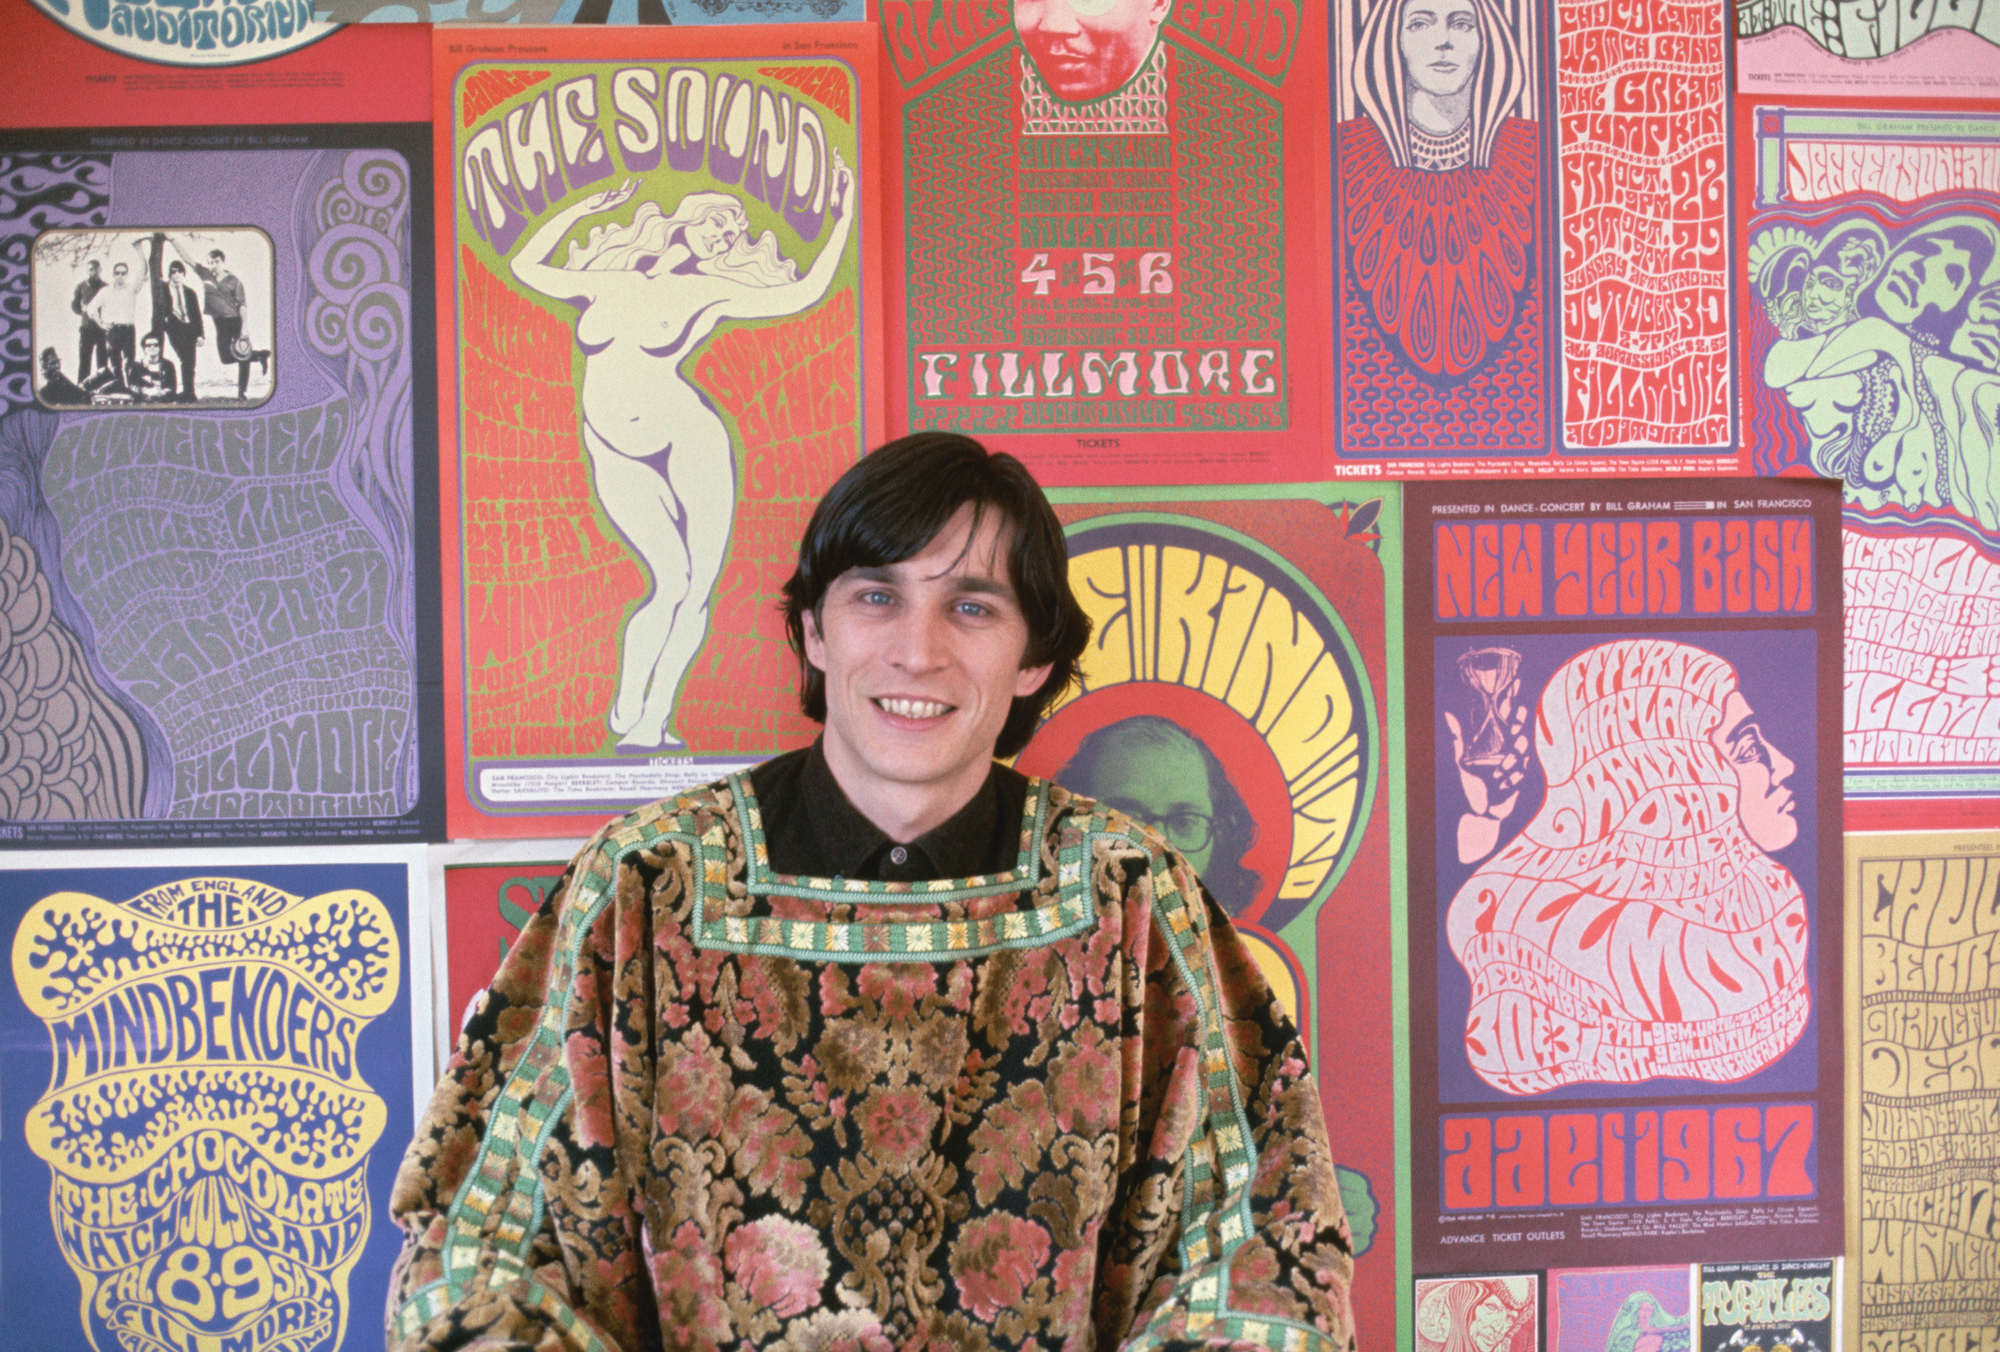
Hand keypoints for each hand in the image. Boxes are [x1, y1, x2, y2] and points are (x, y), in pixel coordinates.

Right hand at [580, 178, 638, 214]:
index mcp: (614, 205)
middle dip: (635, 188)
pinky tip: (629, 179)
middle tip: (640, 181)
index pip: (625, 199)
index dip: (630, 192)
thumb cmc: (591, 206)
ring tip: (640, 180)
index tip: (633, 186)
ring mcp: (616, 199)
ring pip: (627, 192)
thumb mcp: (596, 202)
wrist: (588, 208)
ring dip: (633, 186)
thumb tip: (609, 191)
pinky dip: (625, 185)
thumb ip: (603, 198)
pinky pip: (621, 190)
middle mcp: (617, 202)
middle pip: (628, 195)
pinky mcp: (613, 196)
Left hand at [828, 149, 853, 221]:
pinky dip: (845, 169)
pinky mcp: (850, 186)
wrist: (842, 215)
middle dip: (839, 158)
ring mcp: (848, 184)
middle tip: (835, 149)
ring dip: (842, 162)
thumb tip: (834, 168)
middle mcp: (844, 182)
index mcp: (839, 183)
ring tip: (837, 157)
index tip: (835, 150)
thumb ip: (834, 180)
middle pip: (842, 167)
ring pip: (846, 169)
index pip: (838, 168)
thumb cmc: (837, 207)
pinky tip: (841, 166)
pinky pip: (849, 174)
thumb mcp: (833, 191)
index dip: (836, 159)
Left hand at [1444, 685, 1529, 863]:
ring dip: (1511, 759)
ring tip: (1499, 772)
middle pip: (1520, 733)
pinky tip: (1502, 785)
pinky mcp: (1519, 781)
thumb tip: (1447, 715)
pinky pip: (1520, 774)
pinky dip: (1511, 778)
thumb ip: (1458, 740)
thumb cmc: (1472, 785)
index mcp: (1497, 746)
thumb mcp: (1462, 761)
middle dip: (1519, 725)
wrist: (1479, 811)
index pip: (1507, 723)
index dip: (1512, 709)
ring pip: (1522, 752)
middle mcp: (1508, 753)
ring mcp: (1516, 767)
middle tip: (1515, 719)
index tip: (1514, 695)